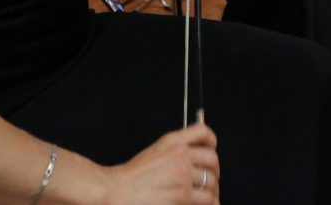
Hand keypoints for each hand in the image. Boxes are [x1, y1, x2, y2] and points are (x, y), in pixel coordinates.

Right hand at [103, 121, 219, 203]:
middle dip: (214, 171)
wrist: (117, 191)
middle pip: (212, 159)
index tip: (212, 149)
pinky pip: (207, 199)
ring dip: (211, 191)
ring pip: (212, 181)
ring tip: (205, 196)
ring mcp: (183, 175)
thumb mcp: (155, 152)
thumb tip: (195, 157)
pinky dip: (209, 203)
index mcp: (172, 141)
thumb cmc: (132, 177)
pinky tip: (202, 204)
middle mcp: (180, 155)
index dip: (212, 141)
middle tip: (209, 180)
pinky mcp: (183, 195)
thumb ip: (175, 150)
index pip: (203, 132)